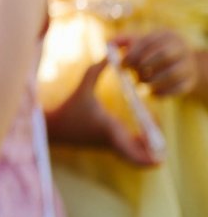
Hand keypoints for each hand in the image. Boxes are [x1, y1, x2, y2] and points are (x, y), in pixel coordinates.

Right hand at [44, 59, 159, 165]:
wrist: (54, 127)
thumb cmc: (69, 107)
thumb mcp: (82, 87)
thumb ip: (95, 70)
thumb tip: (110, 54)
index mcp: (110, 130)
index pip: (135, 154)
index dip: (151, 157)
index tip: (162, 152)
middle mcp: (112, 143)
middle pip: (140, 162)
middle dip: (153, 156)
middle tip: (162, 145)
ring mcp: (110, 148)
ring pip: (136, 160)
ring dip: (147, 153)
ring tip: (151, 136)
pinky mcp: (108, 148)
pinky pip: (129, 155)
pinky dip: (138, 150)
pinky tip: (139, 135)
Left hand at [116, 30, 198, 97]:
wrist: (179, 63)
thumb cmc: (152, 51)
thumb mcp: (140, 42)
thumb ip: (123, 41)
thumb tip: (108, 43)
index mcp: (167, 36)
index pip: (150, 42)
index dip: (133, 54)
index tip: (121, 65)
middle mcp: (181, 49)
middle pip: (164, 56)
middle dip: (144, 66)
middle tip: (133, 74)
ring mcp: (188, 66)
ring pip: (172, 74)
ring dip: (152, 81)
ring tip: (141, 82)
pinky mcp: (189, 83)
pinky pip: (176, 89)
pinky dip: (161, 92)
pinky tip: (150, 92)